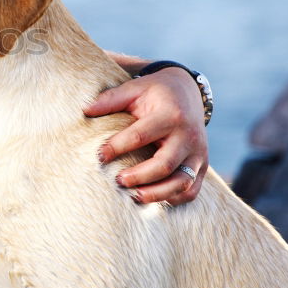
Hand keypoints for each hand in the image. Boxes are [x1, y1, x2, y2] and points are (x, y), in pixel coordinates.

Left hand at [84, 68, 208, 205]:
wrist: (188, 92)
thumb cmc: (155, 92)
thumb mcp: (135, 89)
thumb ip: (111, 99)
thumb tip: (85, 110)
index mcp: (170, 115)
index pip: (141, 136)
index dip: (117, 147)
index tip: (99, 156)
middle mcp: (188, 136)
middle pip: (164, 164)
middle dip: (139, 176)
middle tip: (117, 180)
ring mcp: (198, 153)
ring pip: (181, 183)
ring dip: (157, 194)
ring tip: (134, 196)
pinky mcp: (202, 166)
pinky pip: (192, 190)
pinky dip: (174, 199)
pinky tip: (153, 197)